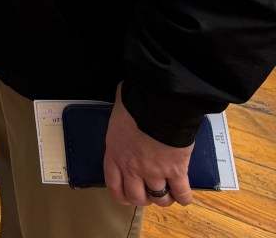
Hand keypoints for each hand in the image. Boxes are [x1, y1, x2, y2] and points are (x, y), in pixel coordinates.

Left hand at [103, 84, 193, 208]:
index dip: (123, 195)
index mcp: (115, 153)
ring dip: (164, 198)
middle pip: (137, 197)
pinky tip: (184, 195)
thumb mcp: (119, 110)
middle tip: (151, 192)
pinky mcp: (176, 171)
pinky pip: (181, 193)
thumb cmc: (135, 101)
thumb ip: (121, 119)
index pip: (114, 187)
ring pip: (159, 198)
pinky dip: (183, 197)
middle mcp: (132, 168)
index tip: (129, 195)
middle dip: (145, 198)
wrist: (158, 103)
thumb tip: (123, 107)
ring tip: (169, 192)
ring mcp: (154, 172)